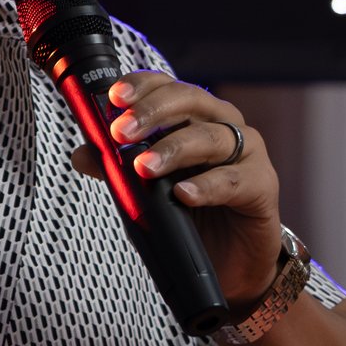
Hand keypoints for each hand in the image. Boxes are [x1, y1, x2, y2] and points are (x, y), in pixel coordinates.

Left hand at [67, 72, 282, 305]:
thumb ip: (118, 167)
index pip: (167, 85)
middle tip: (120, 132)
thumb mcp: (148, 187)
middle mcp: (223, 124)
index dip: (140, 86)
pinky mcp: (262, 185)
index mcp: (193, 115)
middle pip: (189, 100)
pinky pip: (233, 180)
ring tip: (144, 166)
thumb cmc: (190, 212)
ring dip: (172, 149)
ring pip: (210, 137)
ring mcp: (247, 152)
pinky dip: (205, 186)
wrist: (229, 259)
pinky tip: (183, 194)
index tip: (113, 98)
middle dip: (151, 112)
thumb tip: (83, 154)